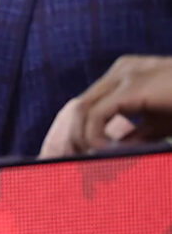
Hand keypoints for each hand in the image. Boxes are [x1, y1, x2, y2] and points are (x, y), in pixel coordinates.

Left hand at [40, 55, 171, 157]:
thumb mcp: (158, 123)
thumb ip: (134, 136)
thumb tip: (109, 153)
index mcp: (125, 75)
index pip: (89, 104)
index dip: (81, 132)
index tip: (83, 156)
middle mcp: (121, 70)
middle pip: (81, 105)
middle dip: (75, 137)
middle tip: (78, 163)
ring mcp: (126, 74)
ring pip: (84, 109)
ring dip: (82, 139)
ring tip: (94, 161)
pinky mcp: (134, 86)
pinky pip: (98, 114)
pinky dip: (96, 136)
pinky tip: (107, 152)